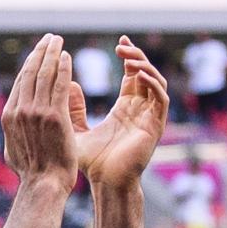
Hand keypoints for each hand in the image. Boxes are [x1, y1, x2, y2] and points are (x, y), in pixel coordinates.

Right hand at [1, 33, 78, 190]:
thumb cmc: (33, 172)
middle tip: (49, 38)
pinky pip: (59, 84)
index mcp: (9, 117)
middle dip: (40, 52)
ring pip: (44, 74)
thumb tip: (13, 122)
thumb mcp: (14, 150)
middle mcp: (20, 111)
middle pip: (30, 73)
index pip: (21, 82)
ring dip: (52, 53)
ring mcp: (36, 112)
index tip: (39, 52)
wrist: (44, 184)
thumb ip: (15, 131)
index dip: (30, 64)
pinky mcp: (55, 115)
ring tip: (58, 41)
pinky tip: (67, 57)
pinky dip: (63, 68)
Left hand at [70, 36, 169, 190]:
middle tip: (122, 46)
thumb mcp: (76, 129)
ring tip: (128, 58)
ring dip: (144, 67)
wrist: (105, 184)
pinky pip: (160, 99)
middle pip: (145, 74)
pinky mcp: (155, 126)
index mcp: (125, 108)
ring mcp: (150, 117)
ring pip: (156, 82)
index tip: (119, 43)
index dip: (129, 58)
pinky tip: (137, 75)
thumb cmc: (91, 163)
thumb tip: (66, 84)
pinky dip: (152, 85)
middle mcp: (140, 110)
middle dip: (136, 57)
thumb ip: (73, 108)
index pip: (132, 75)